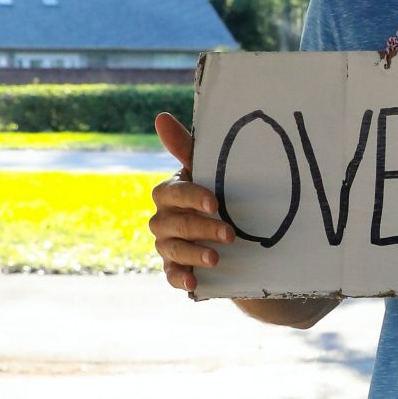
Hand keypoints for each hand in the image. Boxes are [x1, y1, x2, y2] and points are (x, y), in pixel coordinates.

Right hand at [150, 109, 338, 326]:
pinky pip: (171, 275)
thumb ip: (187, 149)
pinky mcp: (176, 268)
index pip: (171, 193)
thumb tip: (160, 117)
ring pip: (171, 249)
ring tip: (217, 258)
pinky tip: (194, 282)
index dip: (192, 198)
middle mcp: (164, 219)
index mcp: (171, 193)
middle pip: (171, 223)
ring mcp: (167, 245)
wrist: (237, 237)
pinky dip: (181, 278)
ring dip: (193, 253)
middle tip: (229, 234)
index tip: (216, 204)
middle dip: (200, 228)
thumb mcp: (211, 173)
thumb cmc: (220, 195)